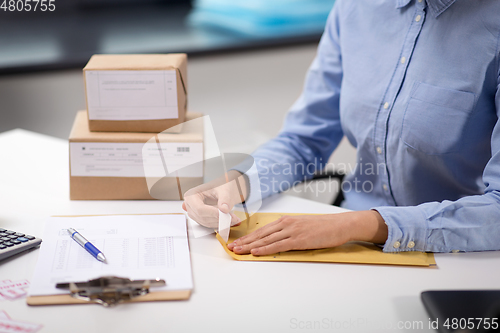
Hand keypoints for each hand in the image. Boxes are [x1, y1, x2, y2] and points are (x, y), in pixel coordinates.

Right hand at [182, 170, 247, 228]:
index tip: (224, 214)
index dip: (212, 213)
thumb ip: (225, 198)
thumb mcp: (224, 190)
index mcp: (191, 195)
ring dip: (220, 222)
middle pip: (202, 217)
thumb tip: (224, 209)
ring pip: (206, 223)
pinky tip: (228, 220)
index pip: (199, 208)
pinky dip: (220, 224)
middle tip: (232, 217)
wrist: (223, 191)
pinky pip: (209, 225)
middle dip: (218, 218)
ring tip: (233, 218)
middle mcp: (190, 205)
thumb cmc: (221, 187)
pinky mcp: (201, 219)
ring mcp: (195, 213)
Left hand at [227, 210, 387, 255]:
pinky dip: (265, 249)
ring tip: (238, 251)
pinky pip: (278, 245)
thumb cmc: (323, 227)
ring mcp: (292, 231)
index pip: (262, 230)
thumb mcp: (302, 226)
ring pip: (266, 240)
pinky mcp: (299, 239)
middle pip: (260, 234)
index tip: (237, 242)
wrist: (339, 224)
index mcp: (286, 220)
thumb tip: (277, 240)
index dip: (248, 237)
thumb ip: (288, 232)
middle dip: (244, 241)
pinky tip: (256, 252)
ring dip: (250, 246)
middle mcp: (286, 224)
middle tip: (231, 247)